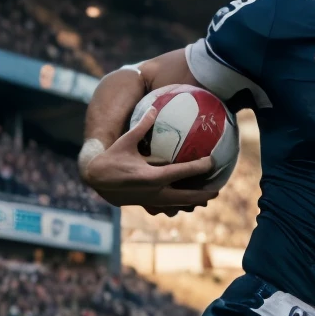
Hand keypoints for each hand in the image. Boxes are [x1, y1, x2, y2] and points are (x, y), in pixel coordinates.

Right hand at [81, 106, 219, 212]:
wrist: (95, 180)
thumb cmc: (111, 158)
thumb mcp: (126, 141)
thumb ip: (142, 126)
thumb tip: (154, 108)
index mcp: (152, 177)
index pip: (182, 172)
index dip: (199, 167)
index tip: (212, 161)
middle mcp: (155, 192)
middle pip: (187, 197)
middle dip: (204, 194)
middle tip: (218, 188)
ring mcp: (151, 201)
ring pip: (179, 205)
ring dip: (194, 201)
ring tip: (207, 198)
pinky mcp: (147, 204)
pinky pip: (169, 207)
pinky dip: (180, 203)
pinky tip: (187, 201)